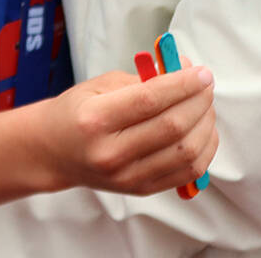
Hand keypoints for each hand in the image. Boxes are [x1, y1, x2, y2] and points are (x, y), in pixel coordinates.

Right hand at [37, 66, 217, 195]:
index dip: (182, 84)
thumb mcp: (99, 85)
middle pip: (172, 126)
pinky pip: (187, 173)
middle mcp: (112, 152)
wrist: (55, 152)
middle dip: (198, 101)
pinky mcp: (142, 189)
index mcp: (95, 118)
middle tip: (206, 84)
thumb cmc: (77, 111)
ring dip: (205, 124)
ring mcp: (128, 176)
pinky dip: (204, 149)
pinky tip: (203, 129)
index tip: (202, 72)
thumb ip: (141, 79)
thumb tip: (183, 71)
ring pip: (185, 152)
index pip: (150, 99)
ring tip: (205, 105)